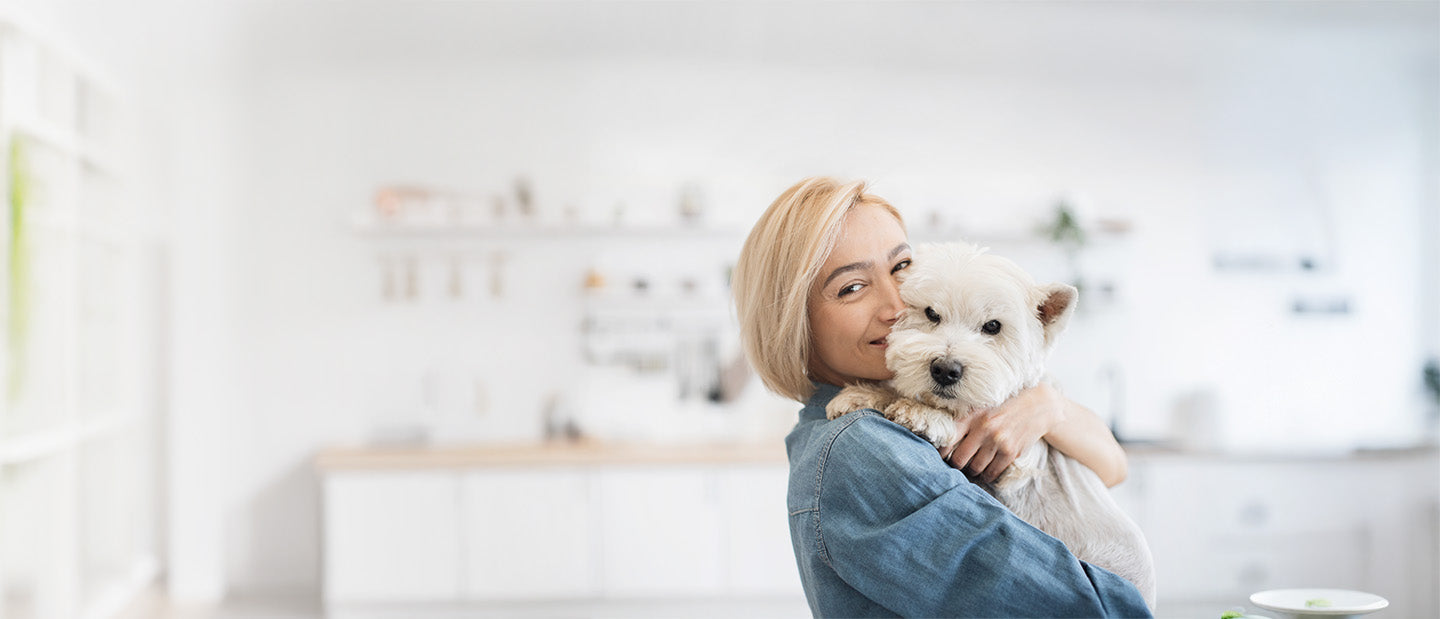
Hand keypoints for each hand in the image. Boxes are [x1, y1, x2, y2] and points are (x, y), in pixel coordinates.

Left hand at [941, 383, 1065, 482]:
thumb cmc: (1003, 407)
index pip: (948, 438)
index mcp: (972, 416)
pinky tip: (986, 472)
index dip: (942, 451)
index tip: (941, 456)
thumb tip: (944, 440)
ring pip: (975, 468)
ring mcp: (998, 442)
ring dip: (972, 470)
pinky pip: (992, 472)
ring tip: (972, 467)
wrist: (1036, 407)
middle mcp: (983, 429)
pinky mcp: (1010, 452)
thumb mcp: (982, 407)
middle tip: (957, 465)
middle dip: (956, 464)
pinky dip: (987, 475)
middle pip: (959, 459)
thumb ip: (964, 420)